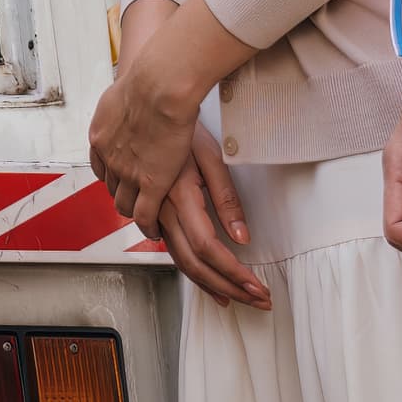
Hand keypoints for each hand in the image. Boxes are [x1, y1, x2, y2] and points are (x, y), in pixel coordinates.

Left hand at [88, 0, 246, 229]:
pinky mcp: (150, 184)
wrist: (158, 86)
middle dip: (121, 194)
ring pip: (123, 204)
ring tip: (145, 218)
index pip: (99, 166)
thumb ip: (120, 105)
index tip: (121, 178)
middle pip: (109, 186)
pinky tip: (154, 230)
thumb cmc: (148, 81)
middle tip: (135, 199)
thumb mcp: (122, 92)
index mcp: (100, 135)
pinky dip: (148, 227)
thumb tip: (125, 100)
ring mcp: (127, 173)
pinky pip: (144, 215)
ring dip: (133, 211)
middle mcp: (108, 157)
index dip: (111, 175)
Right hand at [152, 133, 267, 309]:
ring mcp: (150, 208)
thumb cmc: (180, 126)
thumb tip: (243, 237)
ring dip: (207, 282)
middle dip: (226, 286)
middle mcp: (161, 208)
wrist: (147, 103)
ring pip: (176, 258)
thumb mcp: (212, 158)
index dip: (233, 273)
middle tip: (253, 299)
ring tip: (231, 296)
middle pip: (192, 263)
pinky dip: (186, 265)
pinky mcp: (146, 206)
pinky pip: (164, 244)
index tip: (256, 288)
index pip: (208, 248)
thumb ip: (227, 200)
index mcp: (179, 196)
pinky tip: (199, 271)